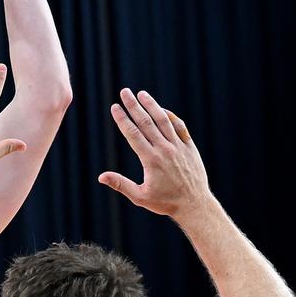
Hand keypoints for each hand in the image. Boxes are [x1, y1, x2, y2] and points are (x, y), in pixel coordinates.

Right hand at [99, 88, 210, 219]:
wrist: (194, 204)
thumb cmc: (166, 202)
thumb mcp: (140, 197)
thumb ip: (121, 184)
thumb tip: (101, 177)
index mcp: (151, 160)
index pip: (133, 134)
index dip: (122, 119)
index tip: (114, 107)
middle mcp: (164, 150)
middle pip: (146, 122)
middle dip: (133, 106)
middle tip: (124, 92)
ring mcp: (178, 146)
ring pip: (163, 120)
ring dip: (152, 105)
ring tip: (142, 94)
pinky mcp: (189, 147)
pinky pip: (179, 126)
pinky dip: (170, 116)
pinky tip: (162, 110)